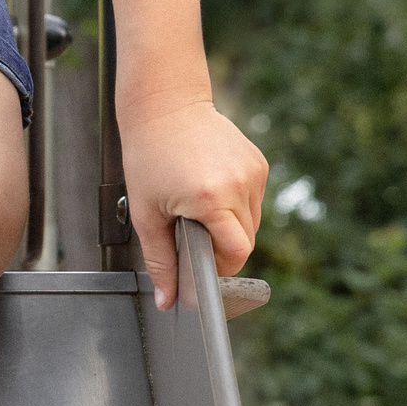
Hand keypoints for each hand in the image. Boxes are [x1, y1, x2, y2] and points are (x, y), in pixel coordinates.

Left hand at [119, 98, 267, 310]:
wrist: (165, 103)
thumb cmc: (148, 155)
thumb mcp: (146, 213)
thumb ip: (160, 261)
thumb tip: (167, 302)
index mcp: (211, 199)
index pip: (236, 254)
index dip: (220, 265)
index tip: (201, 261)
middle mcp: (238, 185)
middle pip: (246, 240)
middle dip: (221, 246)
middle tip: (191, 228)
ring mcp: (253, 171)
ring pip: (252, 221)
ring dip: (230, 224)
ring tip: (198, 202)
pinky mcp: (259, 162)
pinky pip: (253, 199)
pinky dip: (235, 202)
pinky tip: (210, 185)